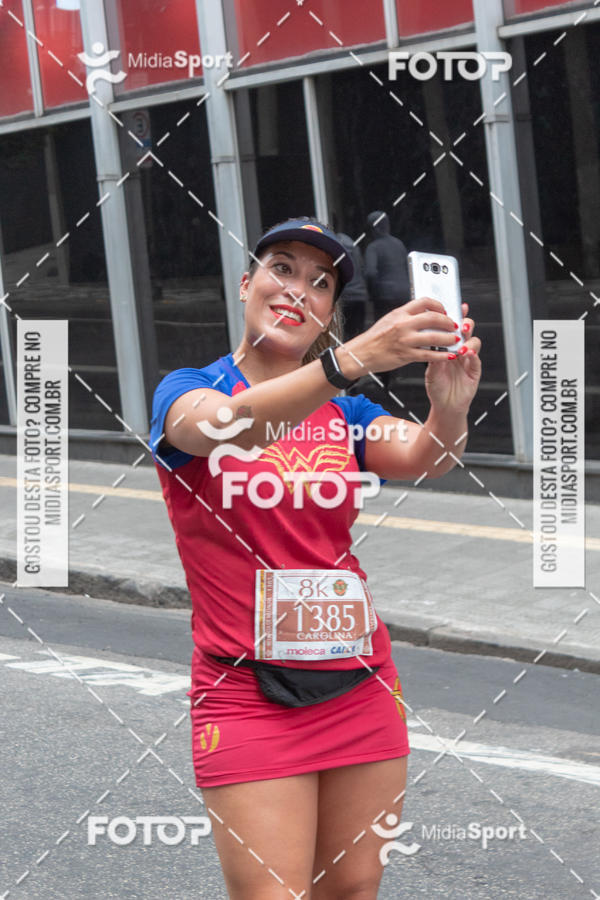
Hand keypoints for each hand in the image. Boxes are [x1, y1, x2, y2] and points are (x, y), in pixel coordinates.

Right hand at [342, 297, 461, 376]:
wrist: (362, 353)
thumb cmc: (375, 339)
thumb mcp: (389, 320)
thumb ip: (406, 316)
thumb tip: (424, 314)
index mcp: (400, 313)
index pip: (424, 302)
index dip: (439, 305)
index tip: (445, 310)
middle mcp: (403, 325)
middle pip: (433, 318)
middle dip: (448, 322)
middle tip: (455, 326)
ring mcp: (405, 340)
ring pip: (434, 337)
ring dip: (449, 339)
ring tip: (455, 340)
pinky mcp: (406, 355)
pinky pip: (428, 355)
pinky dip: (441, 356)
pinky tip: (448, 356)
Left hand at [424, 302, 481, 412]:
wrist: (444, 405)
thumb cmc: (436, 386)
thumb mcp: (431, 369)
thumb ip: (433, 355)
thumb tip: (432, 339)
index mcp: (448, 347)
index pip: (453, 328)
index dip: (457, 317)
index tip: (458, 307)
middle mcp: (459, 350)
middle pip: (467, 331)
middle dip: (466, 324)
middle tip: (461, 325)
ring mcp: (468, 359)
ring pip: (475, 342)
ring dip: (469, 341)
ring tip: (462, 345)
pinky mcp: (474, 370)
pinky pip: (476, 359)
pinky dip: (473, 355)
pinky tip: (468, 354)